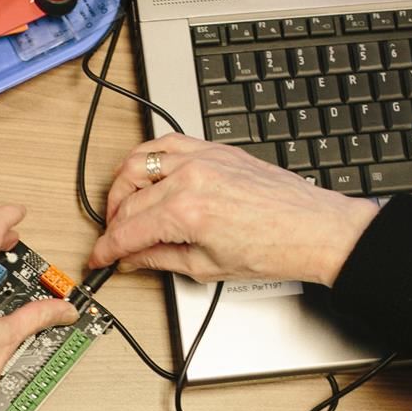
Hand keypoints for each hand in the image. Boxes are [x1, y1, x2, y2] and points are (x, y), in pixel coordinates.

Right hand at [88, 134, 379, 286]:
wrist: (313, 229)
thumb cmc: (274, 249)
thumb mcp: (207, 267)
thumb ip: (161, 259)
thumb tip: (133, 259)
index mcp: (187, 212)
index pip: (128, 230)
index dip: (107, 249)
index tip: (98, 258)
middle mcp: (191, 177)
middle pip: (129, 199)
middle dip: (113, 223)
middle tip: (114, 241)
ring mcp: (203, 157)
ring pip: (138, 162)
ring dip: (122, 186)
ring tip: (124, 208)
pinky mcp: (215, 149)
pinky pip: (167, 143)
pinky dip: (148, 158)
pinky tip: (146, 175)